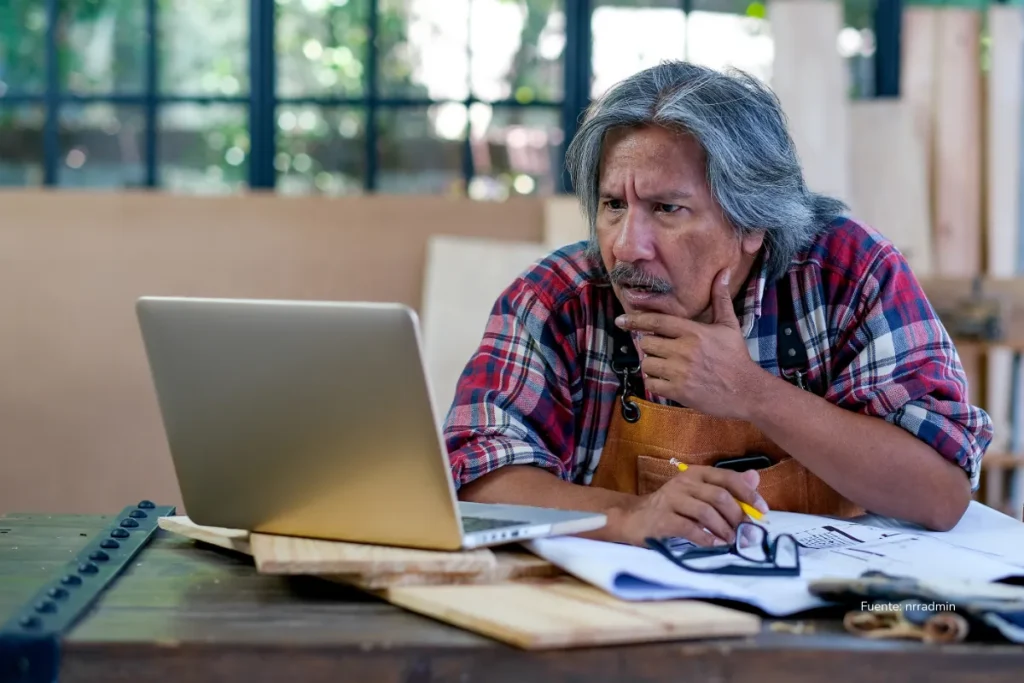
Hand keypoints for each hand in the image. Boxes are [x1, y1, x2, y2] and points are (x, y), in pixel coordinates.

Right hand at [614, 465, 768, 546]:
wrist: (634, 518)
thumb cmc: (671, 507)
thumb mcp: (698, 493)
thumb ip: (726, 486)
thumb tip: (755, 477)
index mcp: (696, 474)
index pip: (727, 477)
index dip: (748, 494)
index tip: (763, 511)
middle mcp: (683, 483)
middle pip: (718, 496)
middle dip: (737, 516)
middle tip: (746, 533)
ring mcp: (671, 500)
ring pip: (705, 512)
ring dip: (723, 529)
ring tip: (731, 542)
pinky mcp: (662, 519)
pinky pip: (689, 528)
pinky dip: (706, 539)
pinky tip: (715, 545)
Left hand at [615, 268, 763, 419]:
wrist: (746, 390)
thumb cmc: (736, 356)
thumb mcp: (729, 325)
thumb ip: (720, 298)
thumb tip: (723, 272)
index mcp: (693, 332)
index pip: (656, 322)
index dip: (635, 320)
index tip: (621, 320)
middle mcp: (684, 350)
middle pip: (647, 343)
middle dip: (651, 346)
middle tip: (663, 350)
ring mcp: (679, 372)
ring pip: (647, 363)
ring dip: (652, 365)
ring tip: (666, 365)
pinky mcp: (678, 391)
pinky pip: (651, 383)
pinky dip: (654, 382)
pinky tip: (667, 380)